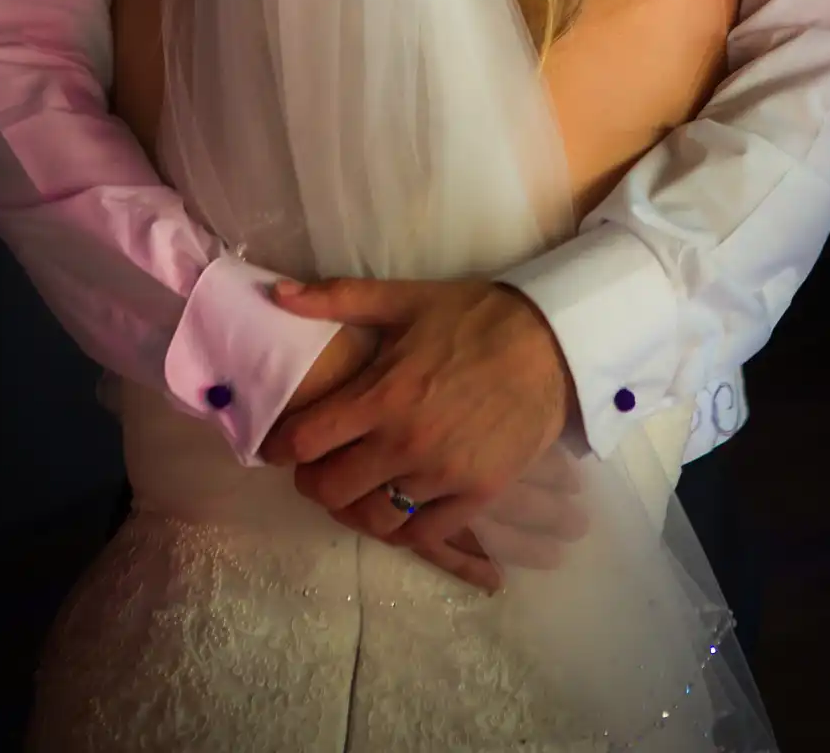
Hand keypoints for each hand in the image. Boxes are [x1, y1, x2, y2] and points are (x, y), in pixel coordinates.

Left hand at [260, 277, 576, 559]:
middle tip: (317, 467)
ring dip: (355, 508)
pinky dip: (402, 528)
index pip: (305, 442)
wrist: (551, 344)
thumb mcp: (405, 299)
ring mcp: (442, 476)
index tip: (280, 444)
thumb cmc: (474, 318)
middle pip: (330, 491)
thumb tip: (279, 294)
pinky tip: (398, 508)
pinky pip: (423, 535)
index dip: (281, 447)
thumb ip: (339, 298)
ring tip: (356, 489)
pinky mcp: (477, 496)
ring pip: (373, 519)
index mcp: (382, 395)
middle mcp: (406, 444)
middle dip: (313, 481)